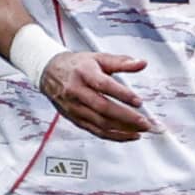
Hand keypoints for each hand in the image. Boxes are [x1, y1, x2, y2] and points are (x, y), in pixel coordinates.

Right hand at [39, 49, 153, 140]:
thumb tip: (141, 63)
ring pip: (100, 123)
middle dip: (126, 118)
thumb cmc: (76, 65)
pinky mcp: (75, 119)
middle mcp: (77, 92)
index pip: (104, 85)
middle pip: (103, 108)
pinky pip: (96, 131)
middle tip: (145, 122)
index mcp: (84, 73)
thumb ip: (121, 62)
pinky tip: (128, 135)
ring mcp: (75, 108)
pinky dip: (113, 136)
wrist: (49, 73)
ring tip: (140, 131)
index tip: (139, 102)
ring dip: (122, 130)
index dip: (122, 94)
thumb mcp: (98, 58)